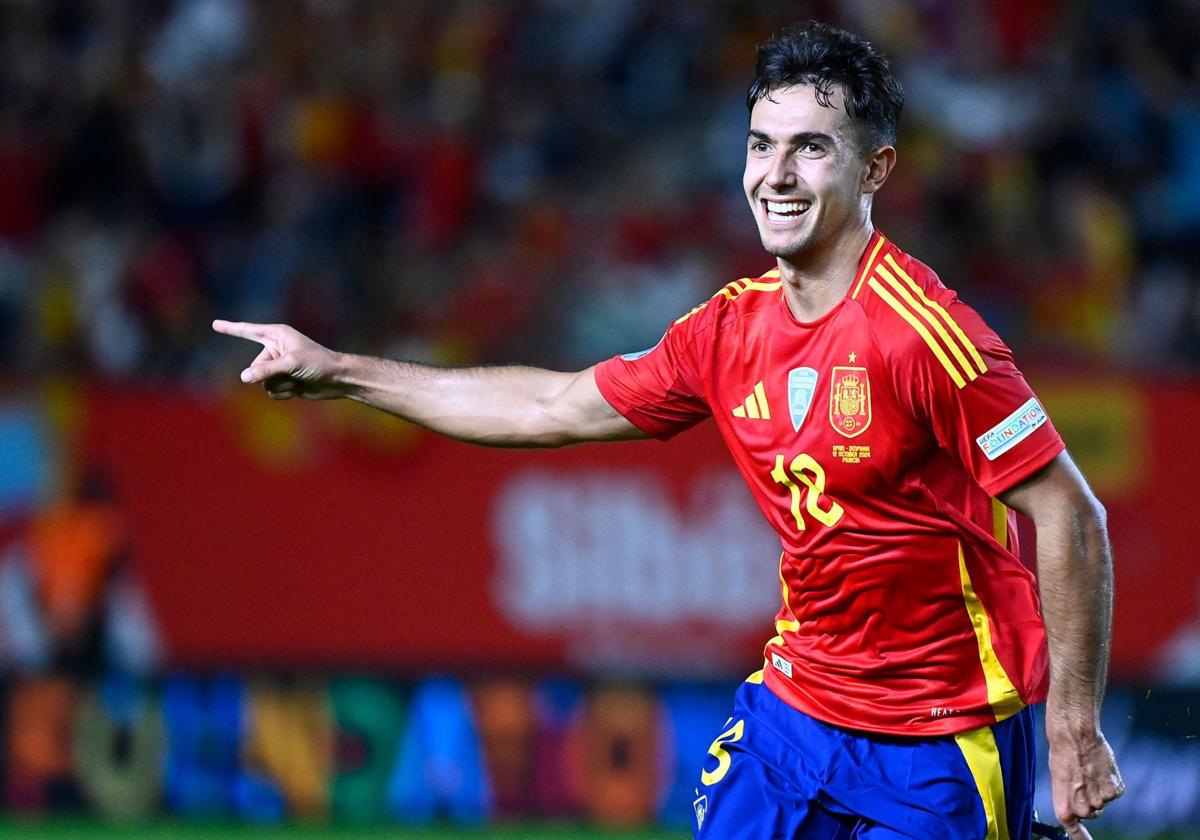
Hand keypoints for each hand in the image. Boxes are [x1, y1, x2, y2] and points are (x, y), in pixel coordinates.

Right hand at [212, 320, 347, 399]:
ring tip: (297, 380)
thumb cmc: (318, 363)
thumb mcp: (291, 363)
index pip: (248, 331)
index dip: (231, 329)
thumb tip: (244, 377)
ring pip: (262, 382)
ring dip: (279, 385)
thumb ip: (266, 370)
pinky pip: (271, 392)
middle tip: (290, 373)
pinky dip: (283, 393)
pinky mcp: (284, 381)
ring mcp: (279, 367)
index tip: (215, 324)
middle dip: (270, 374)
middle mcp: (275, 349)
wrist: (337, 379)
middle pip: (255, 368)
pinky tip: (298, 389)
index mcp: (277, 335)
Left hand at [1046, 725, 1123, 838]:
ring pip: (1103, 801)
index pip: (1074, 830)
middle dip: (1089, 800)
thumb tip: (1079, 806)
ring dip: (1099, 789)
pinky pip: (1114, 792)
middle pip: (1092, 813)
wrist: (1075, 736)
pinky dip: (1110, 782)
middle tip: (1082, 779)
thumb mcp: (1059, 779)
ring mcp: (1101, 801)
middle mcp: (1083, 809)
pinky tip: (1101, 768)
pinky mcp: (1115, 791)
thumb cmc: (1062, 754)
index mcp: (1065, 808)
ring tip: (1089, 770)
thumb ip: (1069, 797)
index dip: (1082, 838)